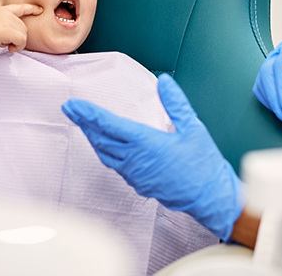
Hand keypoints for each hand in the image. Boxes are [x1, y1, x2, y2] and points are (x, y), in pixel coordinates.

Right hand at [0, 4, 42, 52]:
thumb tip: (10, 39)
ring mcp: (7, 20)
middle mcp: (6, 12)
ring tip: (3, 44)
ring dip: (16, 43)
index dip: (31, 8)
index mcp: (0, 10)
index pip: (20, 7)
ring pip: (24, 34)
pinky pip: (22, 41)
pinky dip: (17, 47)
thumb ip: (0, 26)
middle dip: (16, 37)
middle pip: (23, 27)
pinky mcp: (8, 29)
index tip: (39, 10)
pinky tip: (8, 48)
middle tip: (3, 42)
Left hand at [62, 74, 243, 240]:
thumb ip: (175, 103)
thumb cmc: (204, 166)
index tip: (73, 106)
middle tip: (69, 109)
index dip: (89, 114)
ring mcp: (135, 175)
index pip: (109, 125)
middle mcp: (135, 160)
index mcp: (146, 144)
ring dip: (92, 137)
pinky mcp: (139, 184)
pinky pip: (114, 165)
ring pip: (105, 153)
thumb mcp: (193, 128)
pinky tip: (104, 145)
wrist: (212, 199)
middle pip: (101, 139)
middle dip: (83, 122)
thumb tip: (165, 82)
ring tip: (83, 124)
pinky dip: (104, 151)